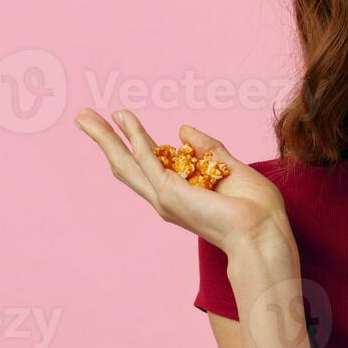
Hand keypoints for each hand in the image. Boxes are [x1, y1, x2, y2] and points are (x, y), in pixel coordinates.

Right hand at [74, 107, 290, 255]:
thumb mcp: (228, 167)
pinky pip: (146, 158)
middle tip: (84, 117)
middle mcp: (167, 198)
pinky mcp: (169, 192)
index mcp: (181, 194)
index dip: (134, 141)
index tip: (122, 119)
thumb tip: (183, 129)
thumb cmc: (255, 209)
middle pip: (126, 164)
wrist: (263, 232)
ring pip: (126, 162)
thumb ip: (206, 148)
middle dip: (104, 140)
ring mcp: (165, 196)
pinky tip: (122, 117)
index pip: (149, 164)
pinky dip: (134, 136)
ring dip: (105, 137)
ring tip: (84, 115)